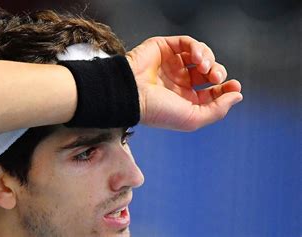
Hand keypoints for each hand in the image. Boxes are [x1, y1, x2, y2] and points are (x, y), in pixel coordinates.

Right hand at [126, 36, 242, 130]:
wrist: (130, 94)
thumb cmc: (157, 111)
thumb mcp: (193, 118)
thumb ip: (218, 109)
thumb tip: (237, 95)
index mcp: (184, 99)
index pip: (211, 90)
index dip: (225, 88)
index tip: (234, 86)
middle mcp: (178, 80)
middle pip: (209, 71)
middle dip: (218, 72)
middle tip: (216, 78)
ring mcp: (171, 63)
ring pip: (201, 55)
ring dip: (209, 59)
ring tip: (205, 68)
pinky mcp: (164, 48)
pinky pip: (187, 43)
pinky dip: (197, 48)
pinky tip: (197, 58)